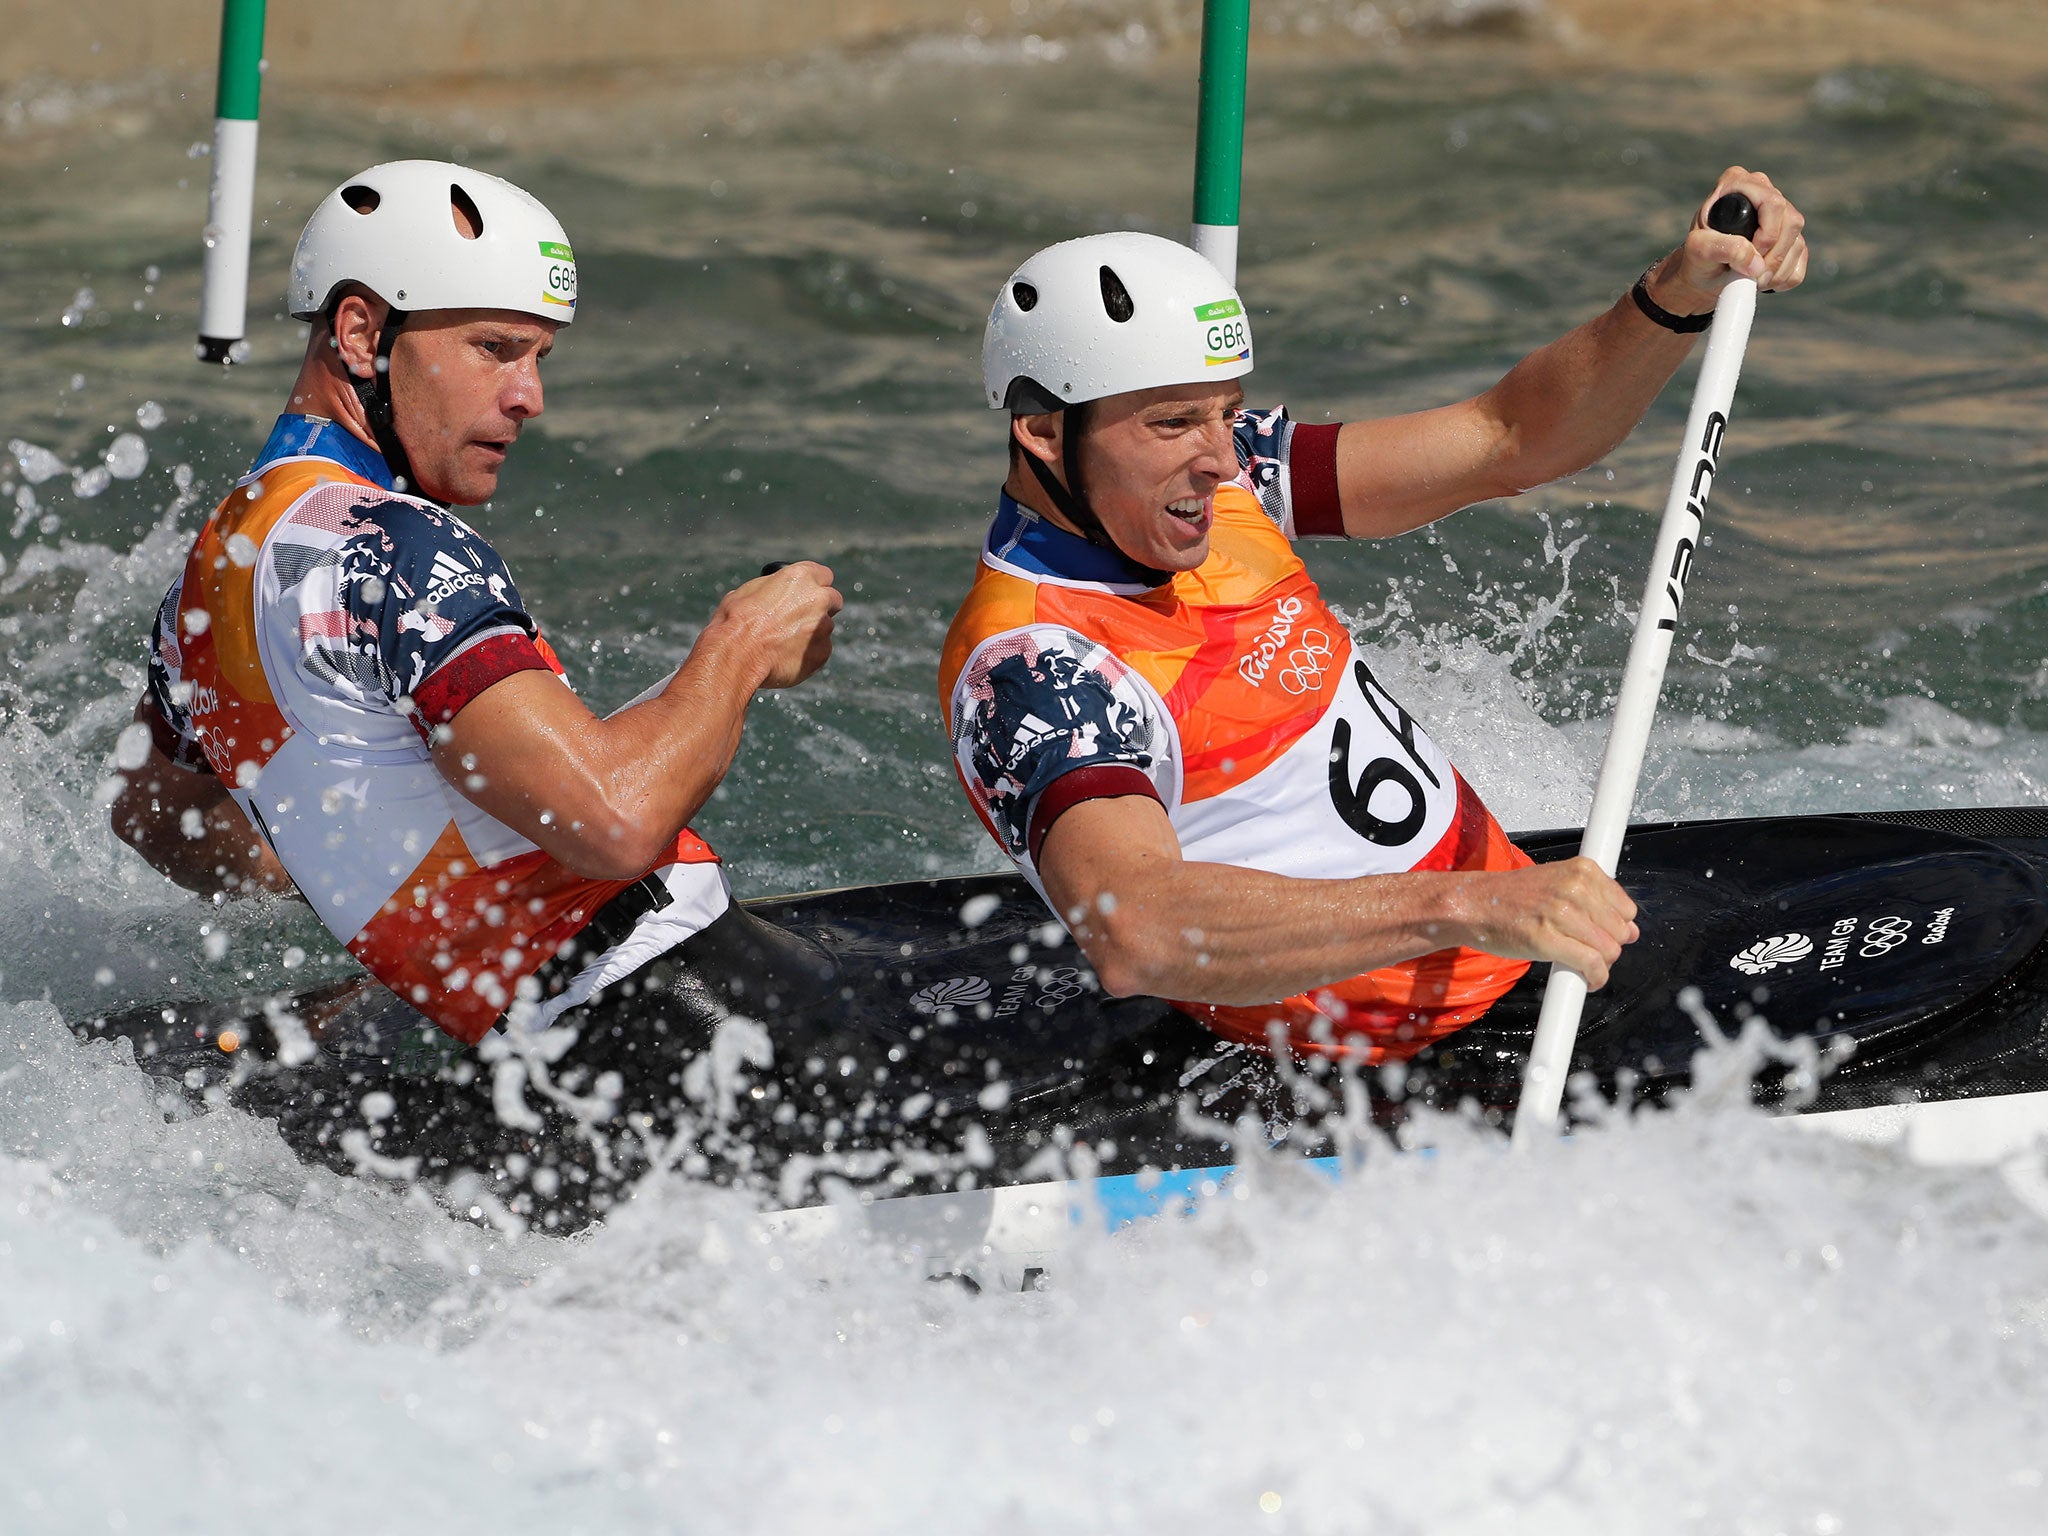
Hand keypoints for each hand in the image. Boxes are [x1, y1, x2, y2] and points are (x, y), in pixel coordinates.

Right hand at [708, 560, 842, 689]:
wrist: (737, 655)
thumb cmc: (736, 621)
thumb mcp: (749, 591)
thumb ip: (774, 589)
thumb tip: (774, 593)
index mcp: (800, 577)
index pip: (824, 575)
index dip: (815, 585)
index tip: (809, 593)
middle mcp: (818, 598)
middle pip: (833, 599)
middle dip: (822, 608)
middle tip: (803, 618)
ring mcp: (823, 627)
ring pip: (825, 628)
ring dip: (811, 633)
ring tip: (782, 643)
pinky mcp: (823, 652)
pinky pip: (820, 651)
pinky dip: (808, 654)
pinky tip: (785, 657)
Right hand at [1457, 856, 1639, 990]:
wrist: (1472, 904)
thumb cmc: (1511, 896)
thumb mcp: (1557, 882)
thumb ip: (1595, 901)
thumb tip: (1631, 931)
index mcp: (1581, 871)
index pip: (1626, 907)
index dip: (1616, 926)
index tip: (1603, 934)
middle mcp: (1574, 888)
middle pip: (1620, 931)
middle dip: (1610, 946)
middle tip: (1588, 950)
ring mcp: (1561, 914)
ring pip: (1609, 950)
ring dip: (1602, 964)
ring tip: (1584, 964)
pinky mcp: (1547, 940)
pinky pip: (1592, 965)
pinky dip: (1595, 977)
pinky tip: (1587, 979)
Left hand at [1645, 166, 1808, 316]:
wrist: (1704, 275)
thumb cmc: (1697, 258)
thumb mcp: (1697, 250)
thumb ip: (1720, 248)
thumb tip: (1755, 261)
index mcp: (1738, 182)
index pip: (1773, 203)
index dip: (1766, 235)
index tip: (1748, 255)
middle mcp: (1763, 191)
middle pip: (1792, 222)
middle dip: (1773, 257)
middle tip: (1751, 275)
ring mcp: (1780, 214)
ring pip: (1798, 243)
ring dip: (1777, 271)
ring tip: (1752, 279)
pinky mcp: (1791, 237)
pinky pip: (1801, 259)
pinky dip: (1784, 278)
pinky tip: (1763, 279)